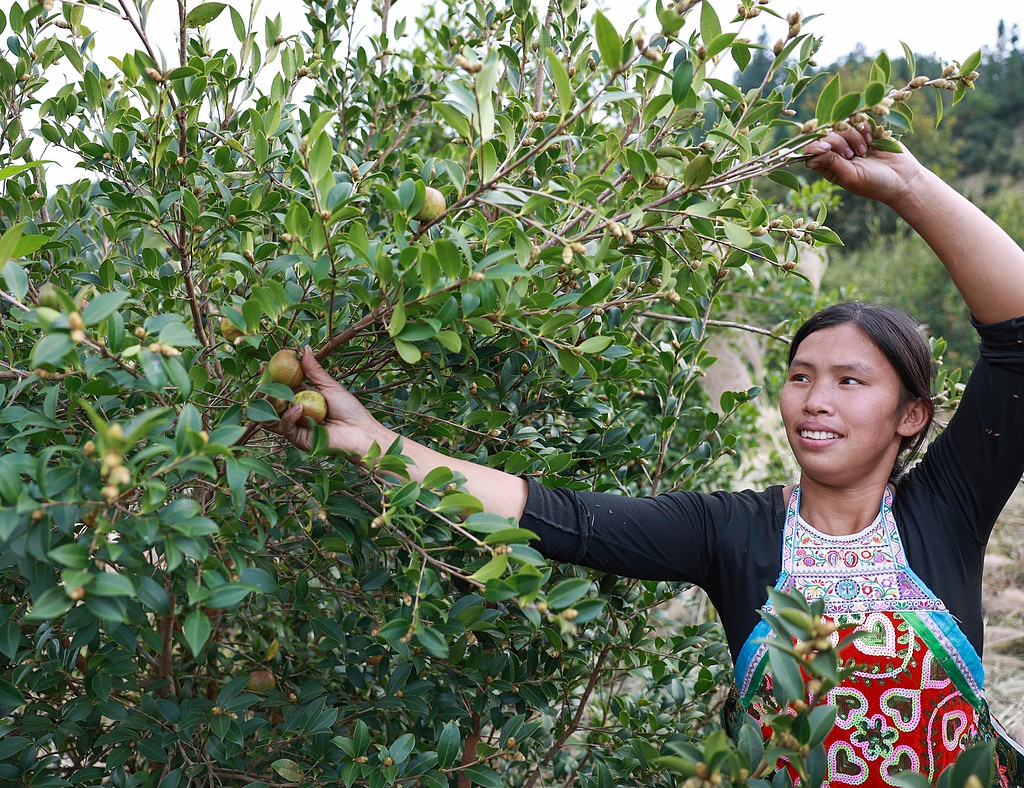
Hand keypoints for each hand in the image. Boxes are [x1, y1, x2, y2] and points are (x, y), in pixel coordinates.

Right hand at [265, 347, 392, 457]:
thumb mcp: (330, 387)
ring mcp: (296, 426)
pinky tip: (299, 408)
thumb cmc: (350, 410)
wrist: (361, 432)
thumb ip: (314, 371)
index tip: (264, 366)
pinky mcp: (298, 439)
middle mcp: (297, 412)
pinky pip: (286, 427)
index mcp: (303, 398)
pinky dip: (289, 416)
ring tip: (275, 395)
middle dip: (266, 392)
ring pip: (272, 417)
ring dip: (271, 405)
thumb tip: (305, 348)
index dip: (272, 377)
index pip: (282, 386)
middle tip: (264, 382)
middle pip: (273, 402)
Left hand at [803, 123, 924, 206]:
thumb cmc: (874, 183)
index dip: (815, 145)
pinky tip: (872, 140)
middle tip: (853, 154)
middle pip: (826, 135)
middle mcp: (837, 152)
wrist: (903, 177)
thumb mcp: (850, 176)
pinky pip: (858, 119)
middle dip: (839, 142)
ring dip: (853, 136)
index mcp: (828, 166)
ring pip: (841, 125)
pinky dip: (864, 128)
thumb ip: (831, 163)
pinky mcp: (865, 131)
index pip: (812, 150)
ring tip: (865, 150)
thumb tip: (808, 157)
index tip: (826, 147)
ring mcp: (851, 140)